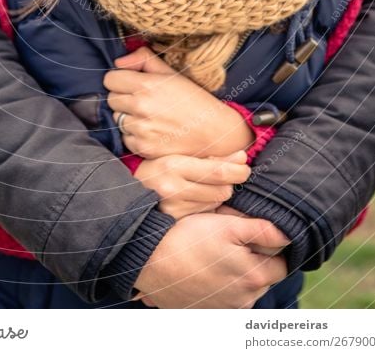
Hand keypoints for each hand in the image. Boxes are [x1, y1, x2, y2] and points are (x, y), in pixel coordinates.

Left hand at [105, 47, 252, 158]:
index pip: (110, 79)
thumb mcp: (172, 73)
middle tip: (143, 101)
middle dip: (123, 99)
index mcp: (146, 85)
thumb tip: (119, 61)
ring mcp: (141, 130)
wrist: (215, 132)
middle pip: (111, 100)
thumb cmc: (194, 100)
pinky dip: (135, 137)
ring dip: (128, 118)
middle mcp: (141, 107)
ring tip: (150, 117)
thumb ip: (143, 59)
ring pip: (117, 120)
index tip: (131, 84)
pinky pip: (125, 139)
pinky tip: (153, 132)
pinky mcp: (144, 148)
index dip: (120, 80)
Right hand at [133, 212, 289, 307]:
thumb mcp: (227, 224)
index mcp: (254, 277)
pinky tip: (206, 267)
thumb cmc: (188, 238)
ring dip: (239, 271)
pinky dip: (222, 282)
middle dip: (256, 258)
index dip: (272, 245)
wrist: (150, 261)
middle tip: (232, 237)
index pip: (282, 263)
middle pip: (264, 277)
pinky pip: (227, 296)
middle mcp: (244, 299)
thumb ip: (263, 231)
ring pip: (245, 287)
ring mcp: (225, 307)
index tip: (254, 232)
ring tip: (217, 251)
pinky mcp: (208, 310)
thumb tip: (289, 235)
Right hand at [134, 151, 250, 219]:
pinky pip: (205, 212)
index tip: (244, 168)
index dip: (238, 171)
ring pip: (216, 202)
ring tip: (206, 186)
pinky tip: (197, 197)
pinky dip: (207, 204)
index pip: (218, 171)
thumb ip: (212, 157)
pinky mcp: (175, 220)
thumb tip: (242, 157)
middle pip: (221, 190)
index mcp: (174, 164)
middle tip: (226, 177)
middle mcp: (173, 187)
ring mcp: (173, 207)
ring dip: (218, 194)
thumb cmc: (159, 167)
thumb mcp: (180, 155)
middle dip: (229, 183)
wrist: (130, 189)